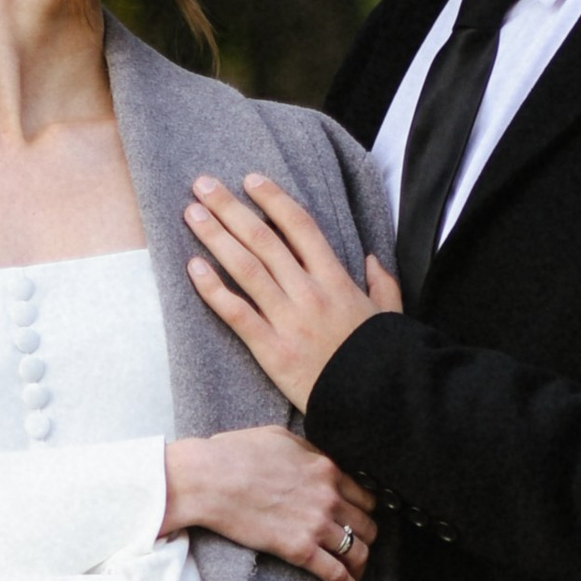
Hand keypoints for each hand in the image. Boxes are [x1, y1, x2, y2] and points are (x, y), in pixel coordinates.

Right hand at [163, 427, 378, 580]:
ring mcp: (316, 524)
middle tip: (358, 545)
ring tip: (356, 573)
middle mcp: (329, 497)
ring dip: (360, 564)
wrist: (209, 479)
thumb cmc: (235, 454)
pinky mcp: (299, 549)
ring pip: (358, 550)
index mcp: (326, 469)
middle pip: (367, 525)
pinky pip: (336, 573)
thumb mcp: (280, 438)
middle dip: (366, 537)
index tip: (360, 519)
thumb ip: (307, 451)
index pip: (365, 496)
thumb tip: (316, 458)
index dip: (365, 510)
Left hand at [185, 171, 400, 411]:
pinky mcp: (272, 350)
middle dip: (230, 208)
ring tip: (191, 215)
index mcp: (336, 278)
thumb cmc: (380, 358)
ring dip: (215, 237)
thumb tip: (370, 258)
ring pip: (246, 268)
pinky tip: (193, 268)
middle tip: (202, 185)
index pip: (300, 225)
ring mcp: (289, 319)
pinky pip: (237, 313)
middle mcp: (309, 291)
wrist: (375, 401)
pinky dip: (213, 289)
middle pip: (263, 239)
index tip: (250, 179)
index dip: (272, 199)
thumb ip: (382, 282)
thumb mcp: (390, 314)